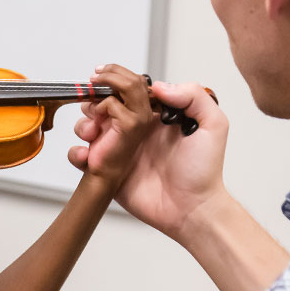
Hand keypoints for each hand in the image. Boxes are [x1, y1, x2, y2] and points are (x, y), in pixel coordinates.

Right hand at [71, 81, 228, 239]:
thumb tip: (158, 86)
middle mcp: (134, 130)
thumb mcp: (213, 126)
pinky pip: (83, 159)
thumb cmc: (203, 172)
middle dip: (92, 102)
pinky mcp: (107, 171)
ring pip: (89, 128)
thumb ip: (192, 97)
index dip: (114, 84)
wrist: (191, 210)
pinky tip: (86, 155)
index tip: (103, 80)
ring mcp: (119, 150)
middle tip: (96, 111)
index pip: (129, 90)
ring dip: (82, 125)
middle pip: (103, 105)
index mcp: (155, 116)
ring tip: (91, 133)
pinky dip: (76, 153)